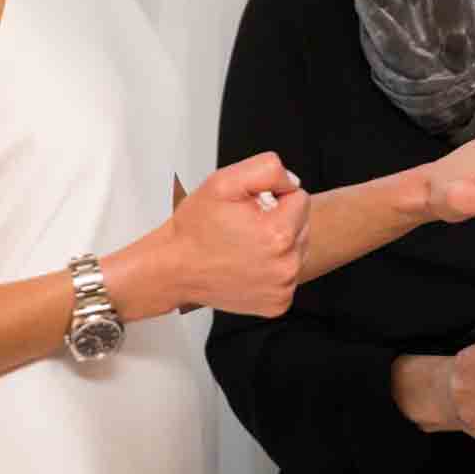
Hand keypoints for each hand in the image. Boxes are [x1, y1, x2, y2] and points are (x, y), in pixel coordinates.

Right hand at [161, 152, 308, 316]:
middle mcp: (286, 265)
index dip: (274, 196)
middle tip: (245, 226)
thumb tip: (293, 182)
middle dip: (279, 220)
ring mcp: (283, 288)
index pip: (300, 198)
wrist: (172, 269)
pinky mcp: (277, 303)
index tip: (250, 207)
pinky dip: (273, 268)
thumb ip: (267, 170)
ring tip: (246, 245)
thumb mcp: (225, 181)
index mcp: (278, 233)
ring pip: (297, 250)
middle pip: (302, 225)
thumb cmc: (195, 228)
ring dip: (278, 244)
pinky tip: (249, 265)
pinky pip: (288, 276)